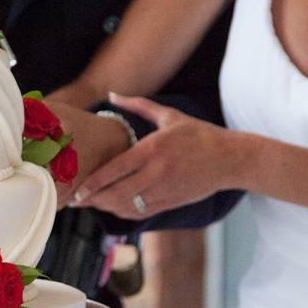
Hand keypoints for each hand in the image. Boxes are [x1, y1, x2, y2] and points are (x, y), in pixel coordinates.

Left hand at [70, 93, 237, 219]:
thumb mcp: (169, 115)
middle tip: (76, 200)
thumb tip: (113, 94)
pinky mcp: (172, 202)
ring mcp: (165, 190)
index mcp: (153, 149)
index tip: (78, 189)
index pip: (116, 170)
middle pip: (118, 193)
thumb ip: (139, 105)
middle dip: (94, 199)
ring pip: (129, 206)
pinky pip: (143, 213)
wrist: (231, 159)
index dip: (94, 183)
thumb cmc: (199, 134)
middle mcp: (157, 172)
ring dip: (107, 208)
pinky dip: (125, 212)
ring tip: (91, 204)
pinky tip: (113, 208)